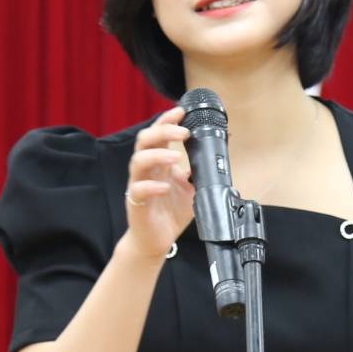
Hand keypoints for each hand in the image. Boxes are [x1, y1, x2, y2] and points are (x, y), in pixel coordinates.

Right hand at [122, 106, 194, 258]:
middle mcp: (147, 170)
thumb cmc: (171, 212)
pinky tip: (165, 187)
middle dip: (163, 131)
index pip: (158, 134)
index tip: (181, 111)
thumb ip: (198, 172)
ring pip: (138, 161)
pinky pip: (138, 189)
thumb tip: (216, 159)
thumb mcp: (192, 189)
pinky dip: (151, 185)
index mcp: (159, 163)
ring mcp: (139, 185)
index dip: (167, 120)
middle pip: (145, 140)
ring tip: (175, 156)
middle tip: (183, 132)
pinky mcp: (136, 203)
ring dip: (157, 155)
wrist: (157, 240)